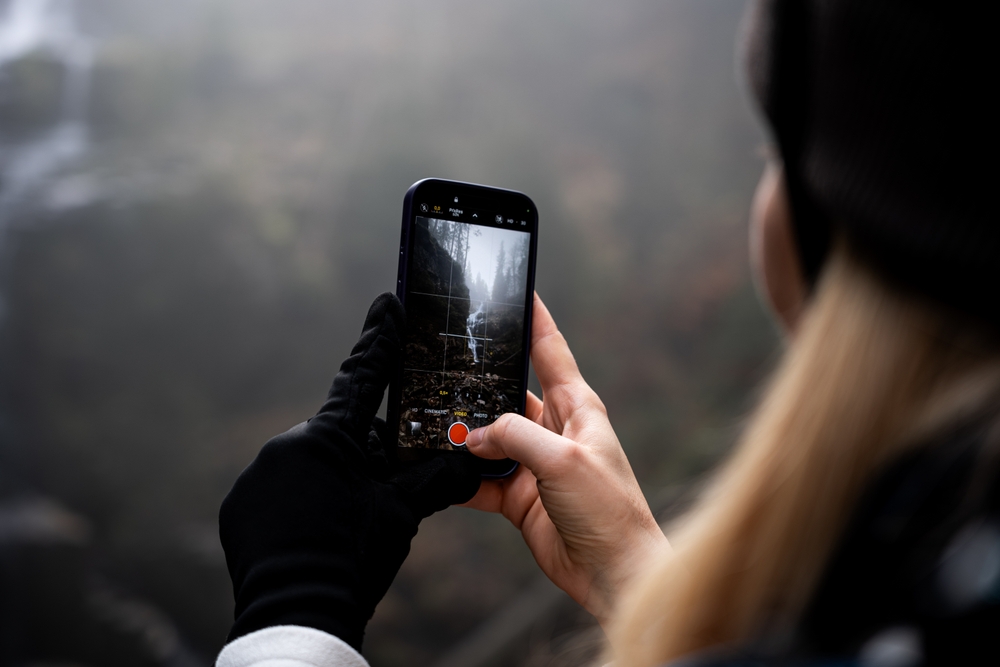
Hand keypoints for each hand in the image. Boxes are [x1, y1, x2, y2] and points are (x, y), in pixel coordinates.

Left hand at [219, 293, 480, 650]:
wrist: (297, 611)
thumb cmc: (351, 557)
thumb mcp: (399, 514)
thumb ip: (434, 480)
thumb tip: (472, 463)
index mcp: (327, 438)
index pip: (361, 378)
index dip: (379, 340)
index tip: (387, 304)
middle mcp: (286, 446)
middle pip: (339, 436)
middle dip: (362, 453)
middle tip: (383, 485)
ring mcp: (258, 475)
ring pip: (310, 464)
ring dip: (332, 480)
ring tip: (350, 520)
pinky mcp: (242, 505)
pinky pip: (280, 490)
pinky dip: (302, 501)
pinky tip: (319, 530)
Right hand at [463, 294, 668, 624]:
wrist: (614, 573)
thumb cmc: (610, 510)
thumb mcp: (563, 460)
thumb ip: (514, 437)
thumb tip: (472, 436)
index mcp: (577, 407)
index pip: (550, 350)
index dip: (533, 319)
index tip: (516, 290)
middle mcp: (554, 430)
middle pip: (508, 393)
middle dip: (480, 384)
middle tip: (445, 368)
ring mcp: (535, 463)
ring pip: (488, 437)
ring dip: (464, 437)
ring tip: (435, 427)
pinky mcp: (519, 496)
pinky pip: (481, 479)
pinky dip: (461, 477)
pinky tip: (440, 472)